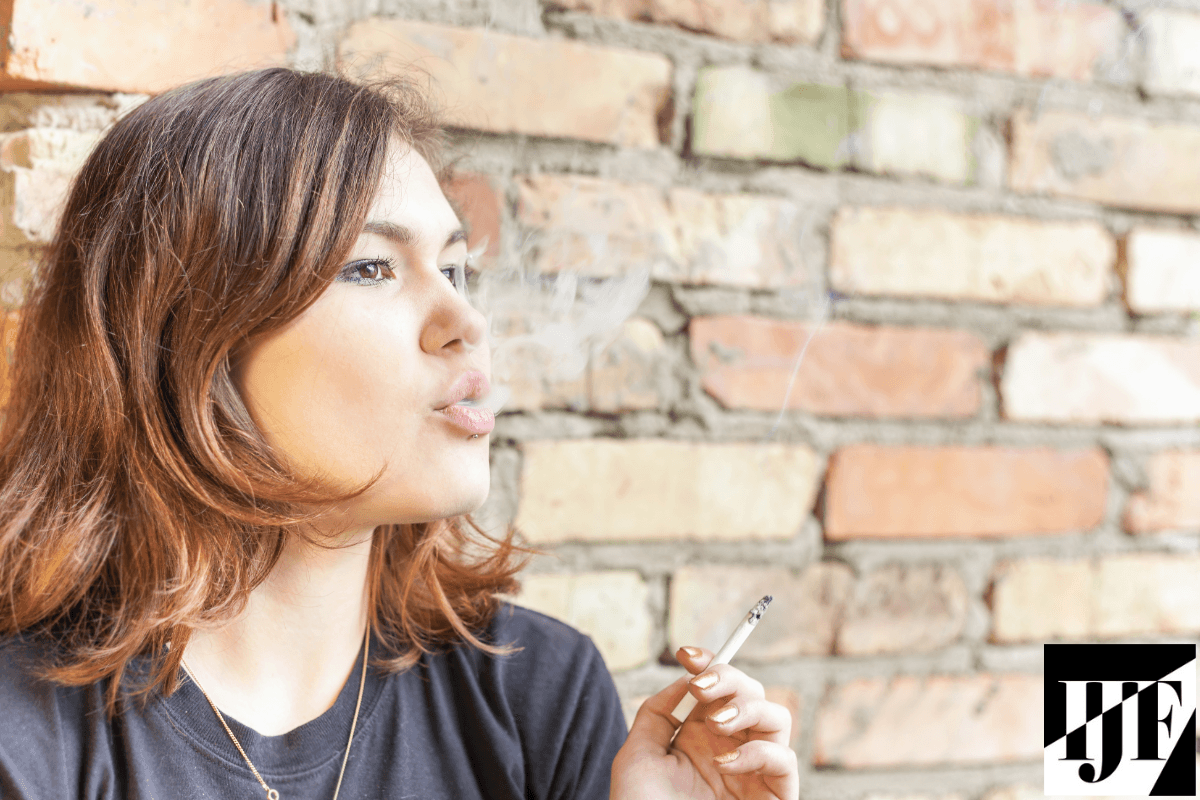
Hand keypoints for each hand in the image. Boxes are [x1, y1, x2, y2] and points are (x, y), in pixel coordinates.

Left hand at [610, 646, 798, 799]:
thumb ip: (658, 712)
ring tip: (716, 723)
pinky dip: (759, 752)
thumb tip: (685, 677)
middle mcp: (730, 748)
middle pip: (751, 692)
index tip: (687, 654)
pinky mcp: (774, 798)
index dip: (709, 663)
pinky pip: (785, 761)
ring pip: (778, 717)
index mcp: (699, 737)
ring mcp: (754, 772)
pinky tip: (727, 762)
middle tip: (702, 687)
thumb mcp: (637, 756)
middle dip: (729, 678)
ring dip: (748, 707)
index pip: (716, 688)